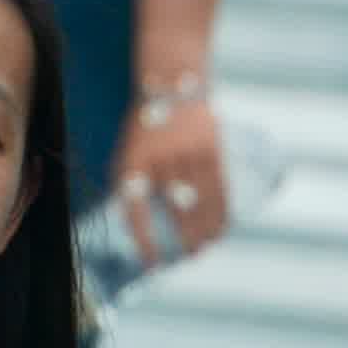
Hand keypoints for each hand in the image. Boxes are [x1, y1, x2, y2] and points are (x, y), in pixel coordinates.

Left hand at [110, 79, 226, 276]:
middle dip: (182, 240)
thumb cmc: (145, 128)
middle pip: (175, 211)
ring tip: (204, 249)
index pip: (136, 209)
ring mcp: (189, 154)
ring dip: (204, 232)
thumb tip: (136, 227)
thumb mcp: (127, 152)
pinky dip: (220, 214)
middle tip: (186, 257)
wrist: (171, 86)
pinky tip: (219, 229)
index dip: (144, 239)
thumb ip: (129, 185)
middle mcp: (161, 159)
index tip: (151, 261)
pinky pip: (219, 191)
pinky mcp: (212, 150)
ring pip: (201, 204)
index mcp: (134, 161)